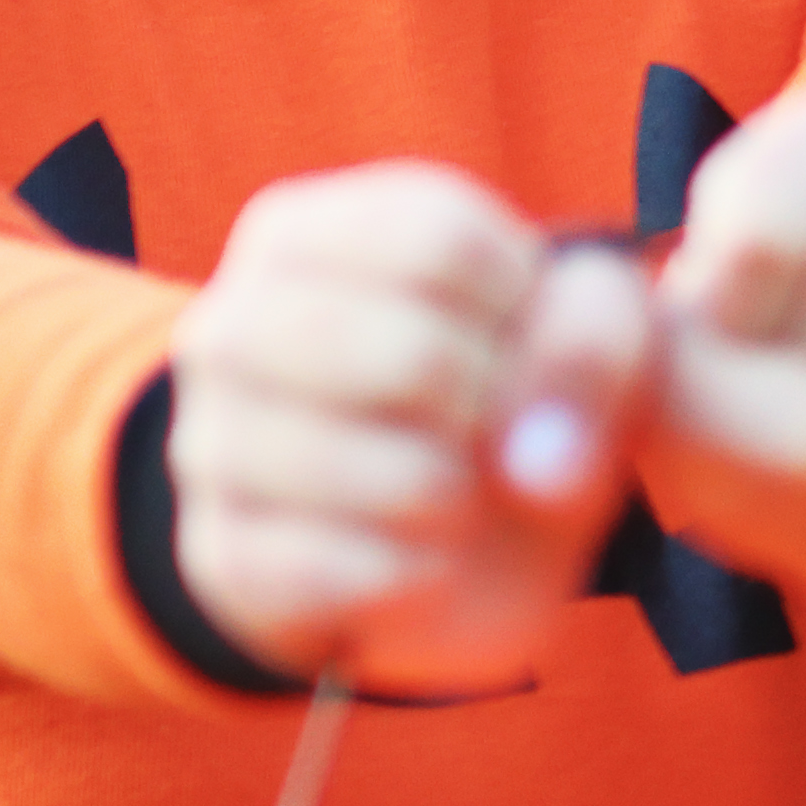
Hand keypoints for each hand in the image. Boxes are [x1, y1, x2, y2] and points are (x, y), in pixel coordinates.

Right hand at [164, 162, 652, 685]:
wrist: (460, 545)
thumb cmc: (514, 400)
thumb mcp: (583, 338)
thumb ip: (596, 337)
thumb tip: (534, 451)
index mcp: (307, 232)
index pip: (441, 235)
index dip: (523, 301)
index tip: (521, 334)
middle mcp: (233, 322)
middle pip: (408, 352)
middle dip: (493, 406)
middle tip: (498, 427)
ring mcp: (209, 440)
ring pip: (359, 469)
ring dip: (452, 496)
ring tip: (461, 490)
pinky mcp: (223, 555)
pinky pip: (333, 568)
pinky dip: (415, 572)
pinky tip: (425, 556)